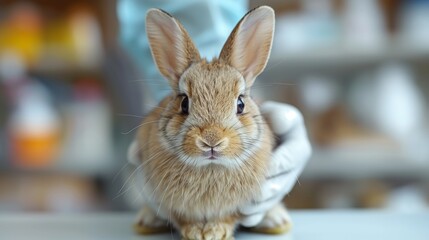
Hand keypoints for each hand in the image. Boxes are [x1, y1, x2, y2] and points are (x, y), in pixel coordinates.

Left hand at [239, 101, 311, 226]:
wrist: (256, 133)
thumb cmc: (267, 119)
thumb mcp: (276, 112)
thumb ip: (281, 115)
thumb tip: (280, 122)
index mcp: (298, 148)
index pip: (290, 158)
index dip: (279, 164)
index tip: (266, 169)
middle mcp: (292, 169)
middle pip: (282, 183)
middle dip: (268, 191)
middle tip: (253, 197)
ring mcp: (281, 183)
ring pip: (273, 198)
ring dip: (260, 206)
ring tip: (244, 210)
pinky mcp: (269, 193)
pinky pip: (264, 207)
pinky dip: (255, 215)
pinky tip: (244, 219)